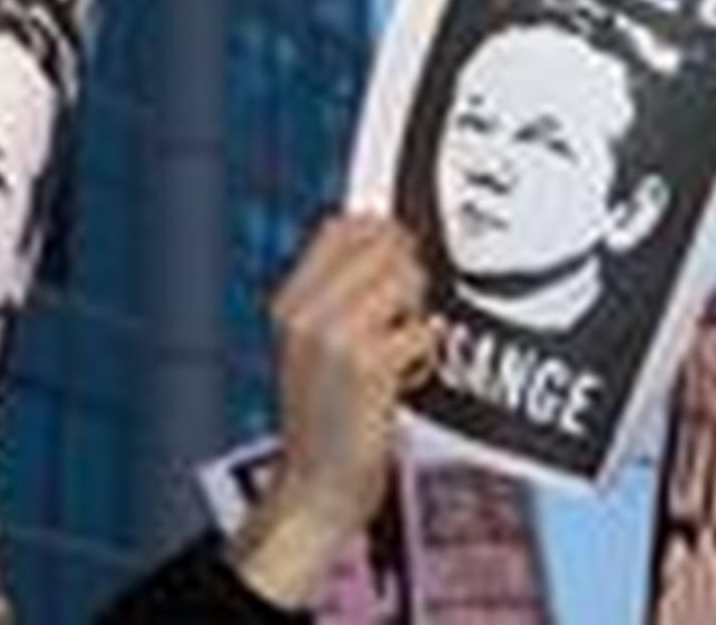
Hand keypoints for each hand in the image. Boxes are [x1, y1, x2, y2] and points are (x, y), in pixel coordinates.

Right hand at [231, 216, 439, 607]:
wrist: (316, 489)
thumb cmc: (329, 421)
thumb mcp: (315, 348)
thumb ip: (342, 297)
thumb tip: (396, 244)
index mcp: (290, 302)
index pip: (342, 226)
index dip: (383, 231)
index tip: (402, 256)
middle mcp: (306, 312)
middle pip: (383, 243)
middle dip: (410, 270)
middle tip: (406, 315)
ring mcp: (334, 335)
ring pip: (406, 277)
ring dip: (418, 312)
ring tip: (401, 349)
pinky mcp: (367, 364)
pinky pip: (422, 330)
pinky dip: (425, 355)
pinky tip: (404, 381)